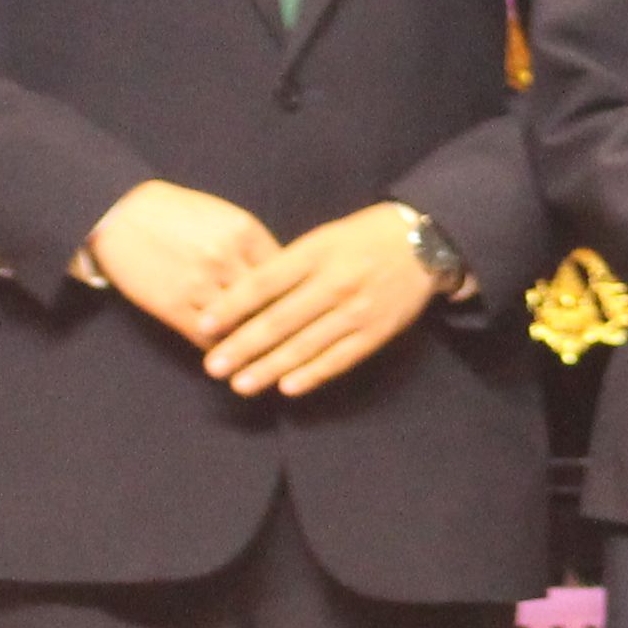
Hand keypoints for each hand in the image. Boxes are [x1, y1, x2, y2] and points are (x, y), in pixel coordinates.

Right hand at [83, 182, 280, 348]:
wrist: (121, 214)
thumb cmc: (177, 214)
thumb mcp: (224, 217)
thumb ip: (254, 247)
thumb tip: (285, 281)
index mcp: (244, 231)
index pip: (286, 277)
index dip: (296, 300)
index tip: (305, 318)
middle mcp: (225, 257)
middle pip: (268, 305)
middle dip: (282, 328)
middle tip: (297, 349)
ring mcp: (198, 283)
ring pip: (240, 328)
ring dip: (254, 348)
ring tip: (268, 365)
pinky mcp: (172, 305)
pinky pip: (208, 339)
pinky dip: (223, 352)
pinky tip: (232, 360)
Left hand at [198, 203, 443, 398]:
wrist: (422, 243)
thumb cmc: (360, 239)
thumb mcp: (321, 239)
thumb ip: (286, 267)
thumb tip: (241, 299)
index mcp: (316, 253)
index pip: (265, 283)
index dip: (232, 306)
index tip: (204, 325)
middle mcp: (335, 282)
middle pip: (280, 319)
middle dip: (243, 346)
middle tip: (213, 366)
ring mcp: (357, 310)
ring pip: (306, 344)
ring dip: (270, 367)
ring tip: (241, 384)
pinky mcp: (376, 333)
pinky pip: (339, 358)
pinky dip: (313, 374)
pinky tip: (287, 388)